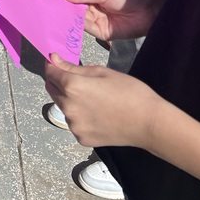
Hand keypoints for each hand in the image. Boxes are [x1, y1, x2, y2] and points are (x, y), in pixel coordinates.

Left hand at [44, 54, 162, 148]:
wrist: (149, 123)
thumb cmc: (129, 91)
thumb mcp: (102, 72)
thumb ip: (73, 68)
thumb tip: (53, 61)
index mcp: (72, 87)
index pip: (50, 73)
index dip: (53, 66)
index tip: (58, 62)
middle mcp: (68, 107)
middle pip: (52, 90)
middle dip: (59, 82)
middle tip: (79, 80)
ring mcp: (74, 126)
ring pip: (63, 107)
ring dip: (70, 100)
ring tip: (94, 99)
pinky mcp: (81, 138)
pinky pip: (74, 123)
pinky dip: (81, 117)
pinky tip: (98, 114)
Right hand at [56, 0, 165, 40]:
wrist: (151, 11)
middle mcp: (92, 8)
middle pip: (72, 9)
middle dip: (60, 8)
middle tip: (42, 5)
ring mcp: (96, 21)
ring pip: (76, 20)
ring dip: (65, 18)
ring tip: (48, 14)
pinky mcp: (101, 33)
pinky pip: (85, 31)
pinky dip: (75, 28)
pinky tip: (63, 25)